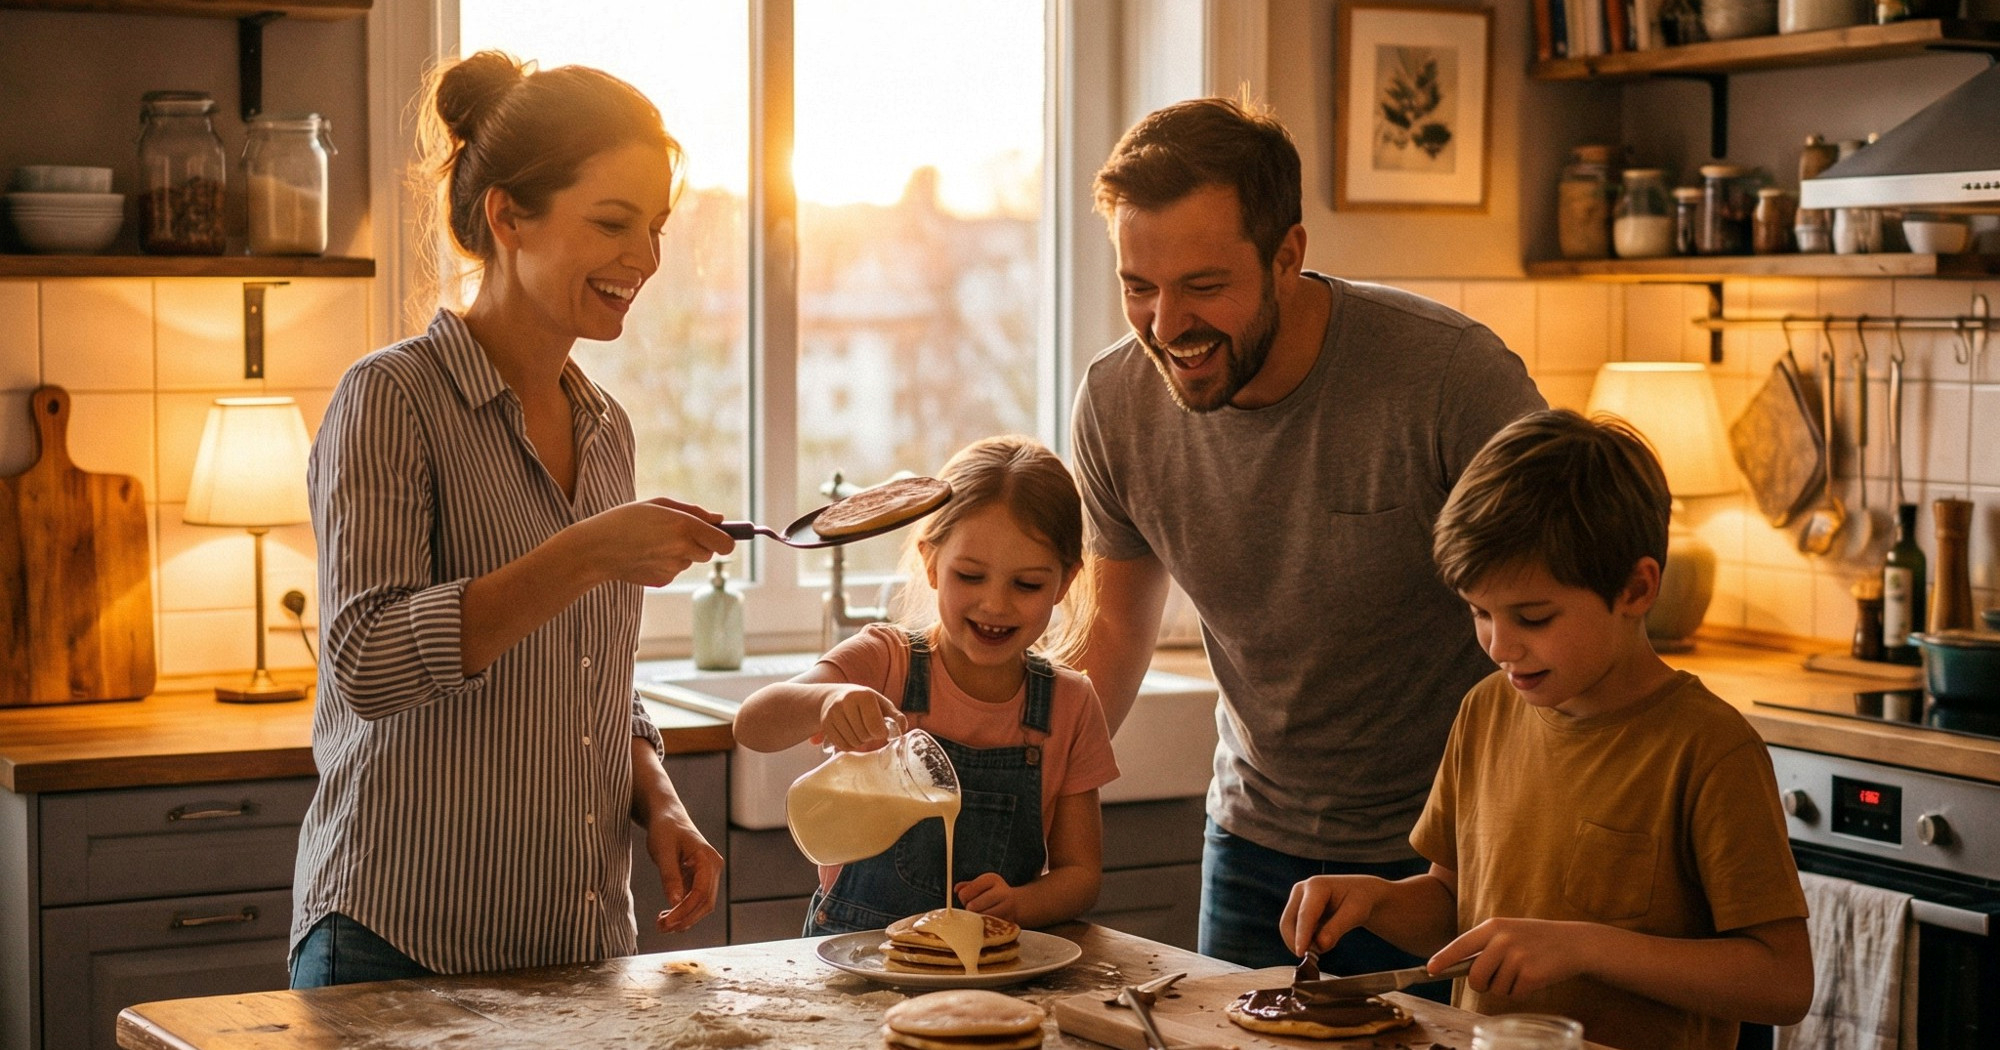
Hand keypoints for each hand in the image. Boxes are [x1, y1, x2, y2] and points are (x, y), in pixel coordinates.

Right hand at [575, 497, 732, 587]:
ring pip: (689, 561)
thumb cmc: (625, 520)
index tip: (720, 535)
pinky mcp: (662, 581)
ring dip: (680, 552)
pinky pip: (673, 571)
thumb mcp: (658, 505)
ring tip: (653, 542)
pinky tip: (645, 555)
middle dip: (700, 543)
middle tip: (676, 533)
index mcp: (684, 526)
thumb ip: (694, 511)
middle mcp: (682, 550)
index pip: (725, 543)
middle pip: (709, 552)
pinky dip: (665, 563)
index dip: (725, 539)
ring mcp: (672, 569)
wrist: (595, 549)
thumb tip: (719, 519)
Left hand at [643, 809, 723, 933]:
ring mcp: (707, 874)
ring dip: (684, 918)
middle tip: (662, 928)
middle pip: (705, 903)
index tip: (667, 922)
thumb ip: (670, 876)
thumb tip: (674, 902)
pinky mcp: (699, 878)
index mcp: (708, 859)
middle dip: (685, 919)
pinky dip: (683, 911)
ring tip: (662, 925)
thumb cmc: (665, 829)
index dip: (685, 911)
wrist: (666, 816)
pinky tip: (667, 916)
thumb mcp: (663, 851)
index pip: (701, 893)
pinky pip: (694, 900)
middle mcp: (713, 868)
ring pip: (701, 905)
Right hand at [815, 687, 903, 750]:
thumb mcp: (882, 704)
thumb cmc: (865, 703)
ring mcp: (833, 712)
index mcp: (864, 695)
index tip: (881, 729)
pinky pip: (842, 746)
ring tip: (859, 730)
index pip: (876, 727)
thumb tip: (901, 729)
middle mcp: (846, 701)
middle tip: (868, 728)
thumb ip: (895, 716)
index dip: (882, 732)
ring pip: (853, 742)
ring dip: (860, 741)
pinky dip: (849, 745)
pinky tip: (850, 735)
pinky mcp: (826, 724)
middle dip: (870, 736)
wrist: (835, 697)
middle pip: (864, 736)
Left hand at [954, 872, 1020, 921]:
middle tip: (973, 909)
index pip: (966, 892)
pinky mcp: (1008, 921)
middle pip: (972, 906)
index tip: (967, 899)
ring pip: (979, 918)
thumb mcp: (982, 885)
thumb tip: (956, 890)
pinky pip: (988, 926)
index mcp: (991, 879)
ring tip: (981, 914)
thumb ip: (968, 886)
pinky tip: (987, 920)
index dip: (963, 898)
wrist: (1017, 904)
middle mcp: (1001, 891)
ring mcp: (1006, 907)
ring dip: (976, 918)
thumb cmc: (993, 893)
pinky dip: (984, 925)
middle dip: (969, 909)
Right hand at [1280, 875, 1390, 957]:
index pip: (1305, 914)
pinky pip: (1294, 930)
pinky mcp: (1297, 909)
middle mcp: (1301, 889)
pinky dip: (1303, 940)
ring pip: (1288, 928)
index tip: (1301, 953)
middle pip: (1288, 922)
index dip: (1302, 935)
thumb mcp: (1356, 913)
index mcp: (1316, 885)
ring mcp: (1297, 899)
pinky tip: (1319, 942)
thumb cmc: (1360, 899)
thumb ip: (1337, 928)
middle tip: (1315, 957)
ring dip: (1301, 942)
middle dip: (1297, 942)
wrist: (1361, 892)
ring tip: (1323, 948)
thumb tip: (1321, 945)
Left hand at [1437, 917, 1594, 997]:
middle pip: (1475, 976)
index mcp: (1493, 926)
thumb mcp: (1508, 931)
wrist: (1573, 942)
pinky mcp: (1531, 975)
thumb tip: (1457, 966)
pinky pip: (1514, 994)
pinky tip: (1533, 976)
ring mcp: (1517, 957)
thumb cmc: (1535, 939)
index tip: (1430, 969)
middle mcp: (1502, 940)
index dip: (1444, 959)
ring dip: (1506, 987)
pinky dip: (1522, 991)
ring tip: (1521, 970)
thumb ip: (1485, 945)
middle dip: (1482, 984)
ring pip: (1495, 988)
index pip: (1461, 945)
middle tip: (1495, 978)